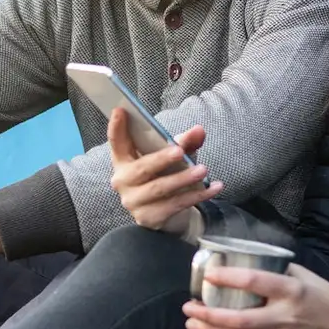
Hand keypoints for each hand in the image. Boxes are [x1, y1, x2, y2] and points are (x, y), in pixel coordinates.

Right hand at [108, 107, 220, 232]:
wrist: (165, 213)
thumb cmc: (164, 176)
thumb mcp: (173, 156)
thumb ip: (184, 142)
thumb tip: (199, 130)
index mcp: (123, 160)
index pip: (116, 142)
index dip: (116, 127)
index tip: (120, 110)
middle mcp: (122, 181)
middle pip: (142, 168)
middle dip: (162, 159)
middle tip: (180, 151)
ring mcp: (133, 201)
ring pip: (159, 188)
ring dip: (183, 179)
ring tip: (203, 171)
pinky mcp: (147, 218)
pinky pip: (174, 205)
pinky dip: (196, 196)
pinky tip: (212, 189)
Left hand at [183, 264, 328, 328]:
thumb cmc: (328, 300)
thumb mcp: (307, 278)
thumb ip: (278, 271)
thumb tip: (245, 261)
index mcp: (293, 292)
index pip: (255, 282)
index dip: (227, 278)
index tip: (208, 274)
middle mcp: (287, 317)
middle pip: (240, 320)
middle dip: (208, 315)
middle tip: (188, 307)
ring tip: (192, 323)